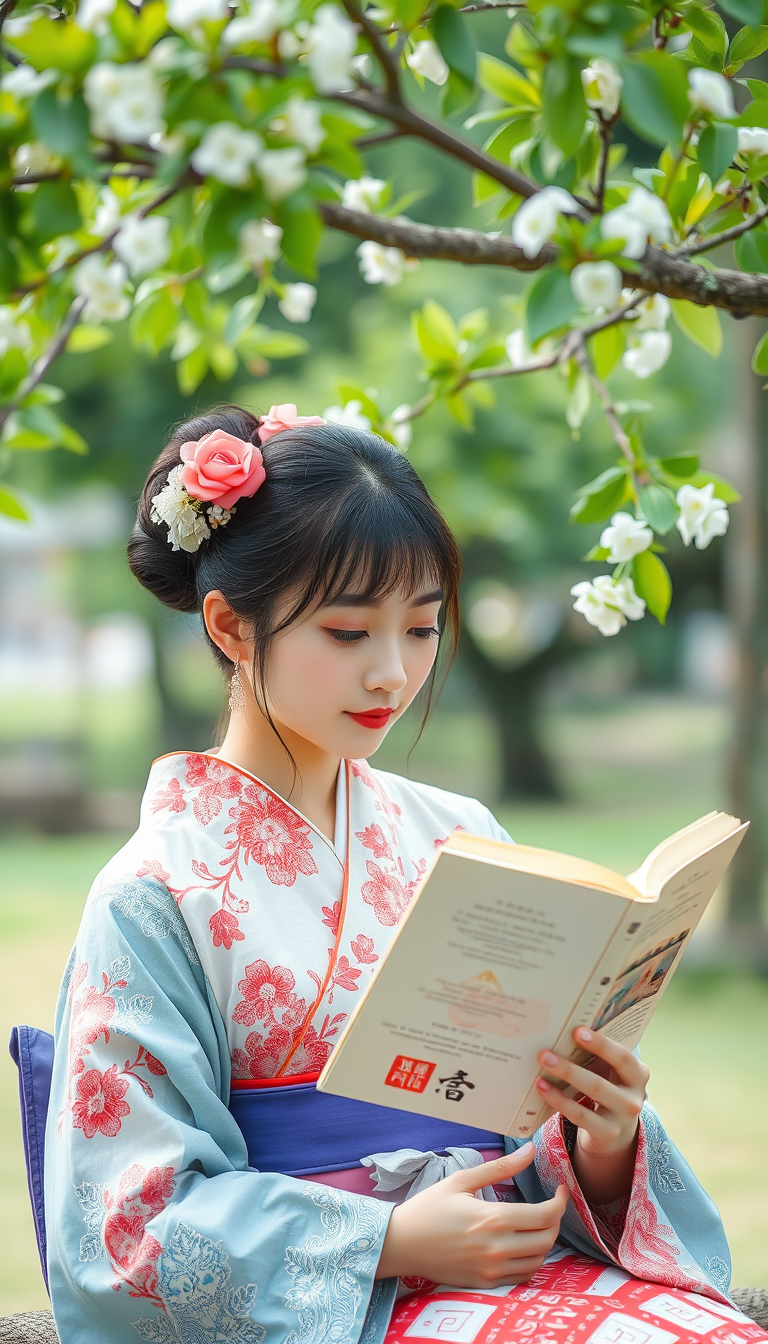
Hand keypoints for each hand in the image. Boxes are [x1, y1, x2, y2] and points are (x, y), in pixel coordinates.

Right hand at [375, 1143, 568, 1287]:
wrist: (401, 1243)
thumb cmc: (429, 1208)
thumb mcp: (462, 1180)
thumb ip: (500, 1167)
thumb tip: (530, 1150)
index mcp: (492, 1219)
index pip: (545, 1215)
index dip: (560, 1202)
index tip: (561, 1190)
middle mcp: (496, 1248)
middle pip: (547, 1238)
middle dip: (555, 1220)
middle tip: (550, 1205)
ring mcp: (491, 1269)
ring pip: (538, 1260)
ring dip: (545, 1241)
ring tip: (537, 1224)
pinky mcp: (485, 1283)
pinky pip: (522, 1276)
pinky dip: (531, 1261)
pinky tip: (522, 1244)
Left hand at [535, 1027, 649, 1204]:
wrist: (615, 1131)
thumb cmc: (608, 1088)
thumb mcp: (611, 1073)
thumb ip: (598, 1055)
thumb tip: (565, 1030)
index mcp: (638, 1074)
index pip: (622, 1057)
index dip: (601, 1044)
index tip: (577, 1031)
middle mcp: (634, 1097)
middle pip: (600, 1081)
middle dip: (570, 1067)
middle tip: (544, 1054)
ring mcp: (622, 1118)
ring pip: (589, 1097)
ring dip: (563, 1080)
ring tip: (542, 1068)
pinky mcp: (607, 1133)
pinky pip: (580, 1115)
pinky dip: (559, 1100)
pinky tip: (542, 1088)